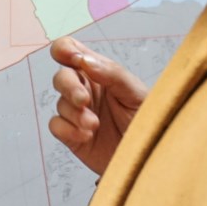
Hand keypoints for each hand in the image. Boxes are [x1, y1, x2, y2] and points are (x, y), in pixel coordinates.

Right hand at [48, 36, 147, 174]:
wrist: (150, 157)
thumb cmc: (149, 122)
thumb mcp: (137, 93)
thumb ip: (112, 73)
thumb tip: (84, 60)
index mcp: (100, 73)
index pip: (73, 51)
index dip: (65, 49)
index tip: (70, 56)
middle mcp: (86, 90)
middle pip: (61, 77)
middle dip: (69, 86)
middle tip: (84, 100)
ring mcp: (78, 113)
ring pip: (60, 103)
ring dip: (75, 114)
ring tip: (95, 125)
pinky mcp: (72, 135)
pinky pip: (56, 126)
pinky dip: (68, 130)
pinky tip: (87, 135)